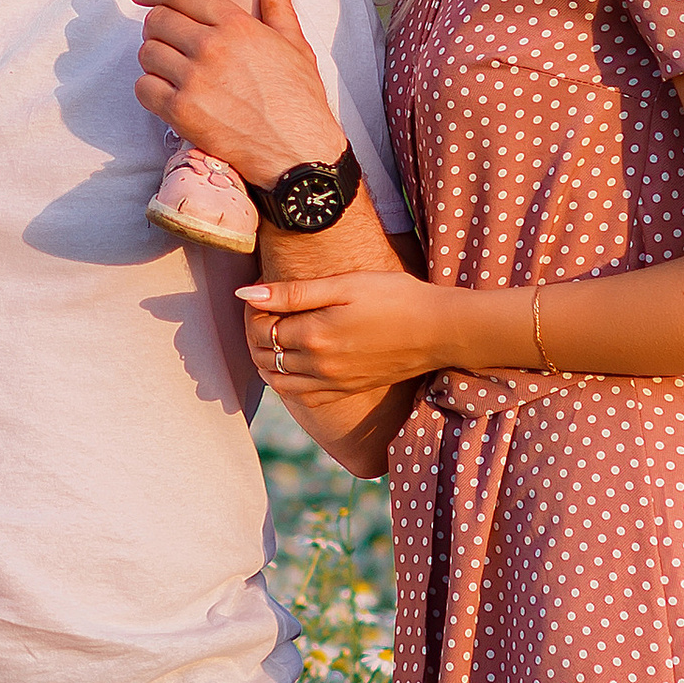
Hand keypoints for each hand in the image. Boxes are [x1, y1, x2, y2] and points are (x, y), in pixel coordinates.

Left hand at [130, 0, 346, 183]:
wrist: (298, 151)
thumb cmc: (299, 100)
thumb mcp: (296, 46)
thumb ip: (279, 9)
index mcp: (237, 24)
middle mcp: (212, 47)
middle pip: (157, 21)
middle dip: (156, 27)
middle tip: (164, 40)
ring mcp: (194, 80)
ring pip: (147, 53)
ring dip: (153, 59)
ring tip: (170, 69)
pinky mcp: (182, 112)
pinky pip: (144, 88)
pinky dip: (150, 89)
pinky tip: (167, 93)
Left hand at [240, 271, 451, 402]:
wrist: (439, 330)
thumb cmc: (395, 297)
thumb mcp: (344, 285)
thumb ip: (293, 291)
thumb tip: (244, 294)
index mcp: (314, 335)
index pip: (261, 328)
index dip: (254, 311)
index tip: (262, 295)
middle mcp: (318, 366)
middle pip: (265, 355)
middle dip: (255, 335)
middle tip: (264, 313)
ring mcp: (332, 383)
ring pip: (278, 381)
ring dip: (267, 361)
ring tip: (273, 337)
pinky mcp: (346, 390)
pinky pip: (303, 397)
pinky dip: (287, 383)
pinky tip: (293, 364)